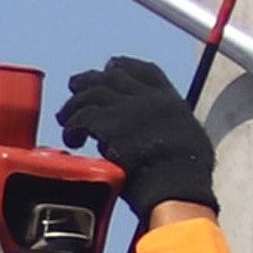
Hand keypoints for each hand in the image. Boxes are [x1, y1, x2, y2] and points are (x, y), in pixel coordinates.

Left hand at [57, 57, 217, 217]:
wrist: (177, 186)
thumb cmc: (184, 178)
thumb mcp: (187, 145)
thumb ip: (165, 136)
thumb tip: (149, 146)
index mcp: (171, 102)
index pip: (146, 71)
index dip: (125, 66)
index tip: (111, 66)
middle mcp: (149, 98)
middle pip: (113, 76)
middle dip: (91, 80)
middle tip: (76, 87)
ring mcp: (129, 109)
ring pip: (93, 92)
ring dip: (74, 105)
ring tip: (65, 118)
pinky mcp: (110, 125)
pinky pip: (81, 116)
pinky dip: (72, 126)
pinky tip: (71, 138)